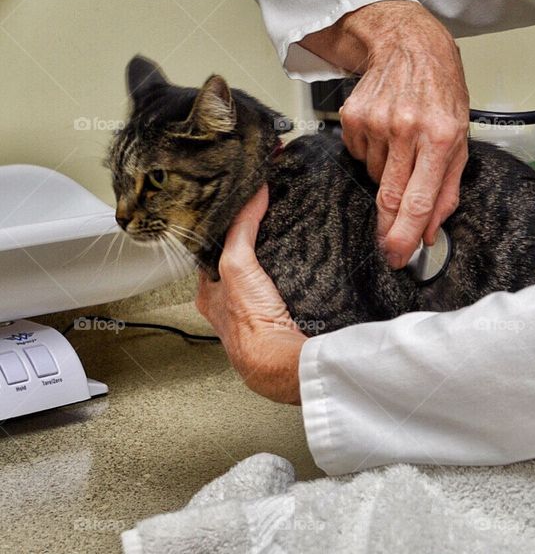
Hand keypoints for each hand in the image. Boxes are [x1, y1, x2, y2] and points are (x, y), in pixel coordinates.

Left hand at [195, 185, 305, 404]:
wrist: (282, 360)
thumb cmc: (250, 324)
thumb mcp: (236, 263)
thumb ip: (241, 228)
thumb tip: (253, 193)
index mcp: (208, 295)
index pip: (212, 254)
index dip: (225, 233)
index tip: (241, 212)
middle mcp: (230, 307)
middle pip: (240, 267)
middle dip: (254, 249)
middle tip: (271, 225)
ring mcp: (258, 315)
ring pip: (264, 282)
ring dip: (277, 266)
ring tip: (294, 243)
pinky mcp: (284, 321)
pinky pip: (288, 294)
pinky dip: (296, 281)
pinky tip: (307, 271)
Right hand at [300, 0, 468, 268]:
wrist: (409, 45)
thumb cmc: (442, 91)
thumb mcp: (460, 138)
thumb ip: (447, 189)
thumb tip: (431, 231)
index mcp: (439, 136)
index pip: (418, 199)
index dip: (406, 235)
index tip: (398, 258)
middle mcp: (406, 129)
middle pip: (390, 197)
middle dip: (389, 229)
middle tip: (390, 247)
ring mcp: (375, 122)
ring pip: (376, 177)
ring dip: (388, 178)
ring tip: (403, 150)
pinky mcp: (353, 117)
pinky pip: (360, 156)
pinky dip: (373, 156)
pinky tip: (387, 134)